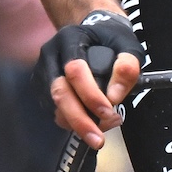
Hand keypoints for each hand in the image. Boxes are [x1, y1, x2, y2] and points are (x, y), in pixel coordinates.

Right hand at [42, 11, 146, 146]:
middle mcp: (50, 56)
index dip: (91, 95)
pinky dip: (73, 122)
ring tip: (103, 128)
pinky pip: (55, 112)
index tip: (109, 111)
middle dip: (79, 120)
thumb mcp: (127, 45)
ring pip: (55, 107)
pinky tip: (92, 121)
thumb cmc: (111, 39)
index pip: (74, 70)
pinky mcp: (43, 88)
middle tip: (98, 140)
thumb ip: (127, 66)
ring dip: (78, 124)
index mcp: (69, 39)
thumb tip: (114, 97)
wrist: (93, 32)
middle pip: (58, 93)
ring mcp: (43, 73)